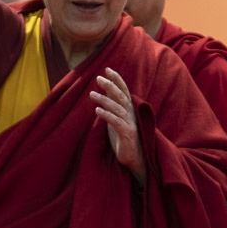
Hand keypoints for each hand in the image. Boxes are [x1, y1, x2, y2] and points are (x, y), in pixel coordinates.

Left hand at [90, 67, 144, 183]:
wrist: (135, 157)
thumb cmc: (123, 137)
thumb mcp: (117, 118)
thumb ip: (113, 106)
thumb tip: (102, 92)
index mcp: (129, 108)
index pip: (124, 90)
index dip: (117, 79)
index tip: (107, 69)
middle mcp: (131, 113)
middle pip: (121, 96)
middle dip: (110, 86)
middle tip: (98, 78)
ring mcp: (130, 123)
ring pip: (117, 108)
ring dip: (104, 100)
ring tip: (92, 94)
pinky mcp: (127, 134)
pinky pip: (116, 122)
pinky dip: (107, 115)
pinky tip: (97, 111)